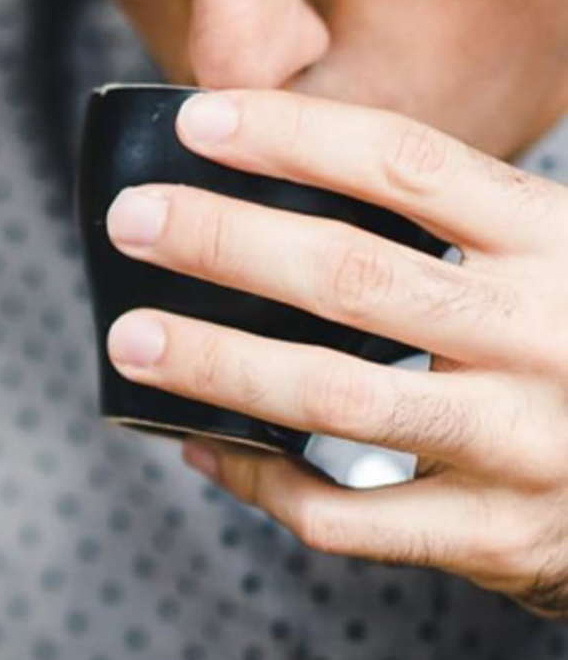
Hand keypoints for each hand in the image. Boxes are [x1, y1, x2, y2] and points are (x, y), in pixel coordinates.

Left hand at [103, 88, 567, 617]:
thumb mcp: (546, 273)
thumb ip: (454, 239)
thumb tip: (269, 214)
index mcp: (556, 247)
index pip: (408, 166)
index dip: (293, 138)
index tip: (199, 124)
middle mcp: (544, 338)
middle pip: (351, 276)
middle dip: (224, 242)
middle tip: (134, 222)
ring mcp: (518, 443)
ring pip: (331, 397)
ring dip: (215, 364)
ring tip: (133, 339)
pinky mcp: (488, 534)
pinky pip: (338, 514)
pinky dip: (256, 481)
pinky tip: (207, 447)